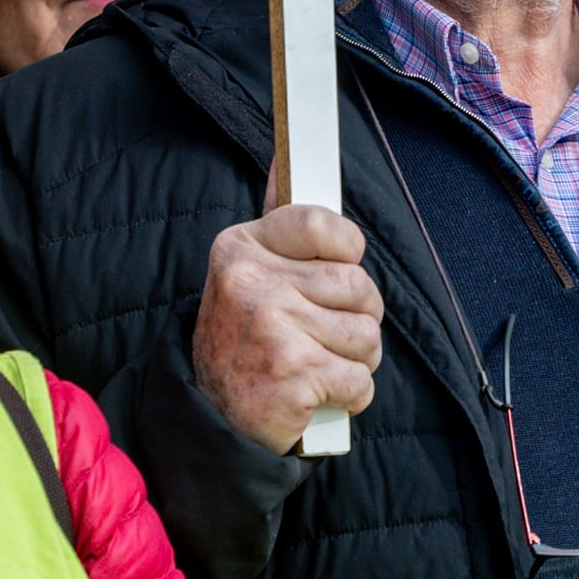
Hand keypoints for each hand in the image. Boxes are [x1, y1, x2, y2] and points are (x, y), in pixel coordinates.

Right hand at [193, 205, 382, 453]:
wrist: (211, 422)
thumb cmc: (244, 343)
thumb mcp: (245, 276)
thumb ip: (277, 227)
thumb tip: (285, 156)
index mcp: (241, 248)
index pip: (321, 222)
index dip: (346, 248)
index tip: (341, 263)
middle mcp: (251, 283)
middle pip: (358, 285)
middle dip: (359, 316)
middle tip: (326, 333)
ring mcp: (273, 328)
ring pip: (367, 335)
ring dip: (356, 360)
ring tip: (320, 364)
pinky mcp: (294, 375)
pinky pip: (361, 380)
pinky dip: (351, 396)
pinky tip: (319, 395)